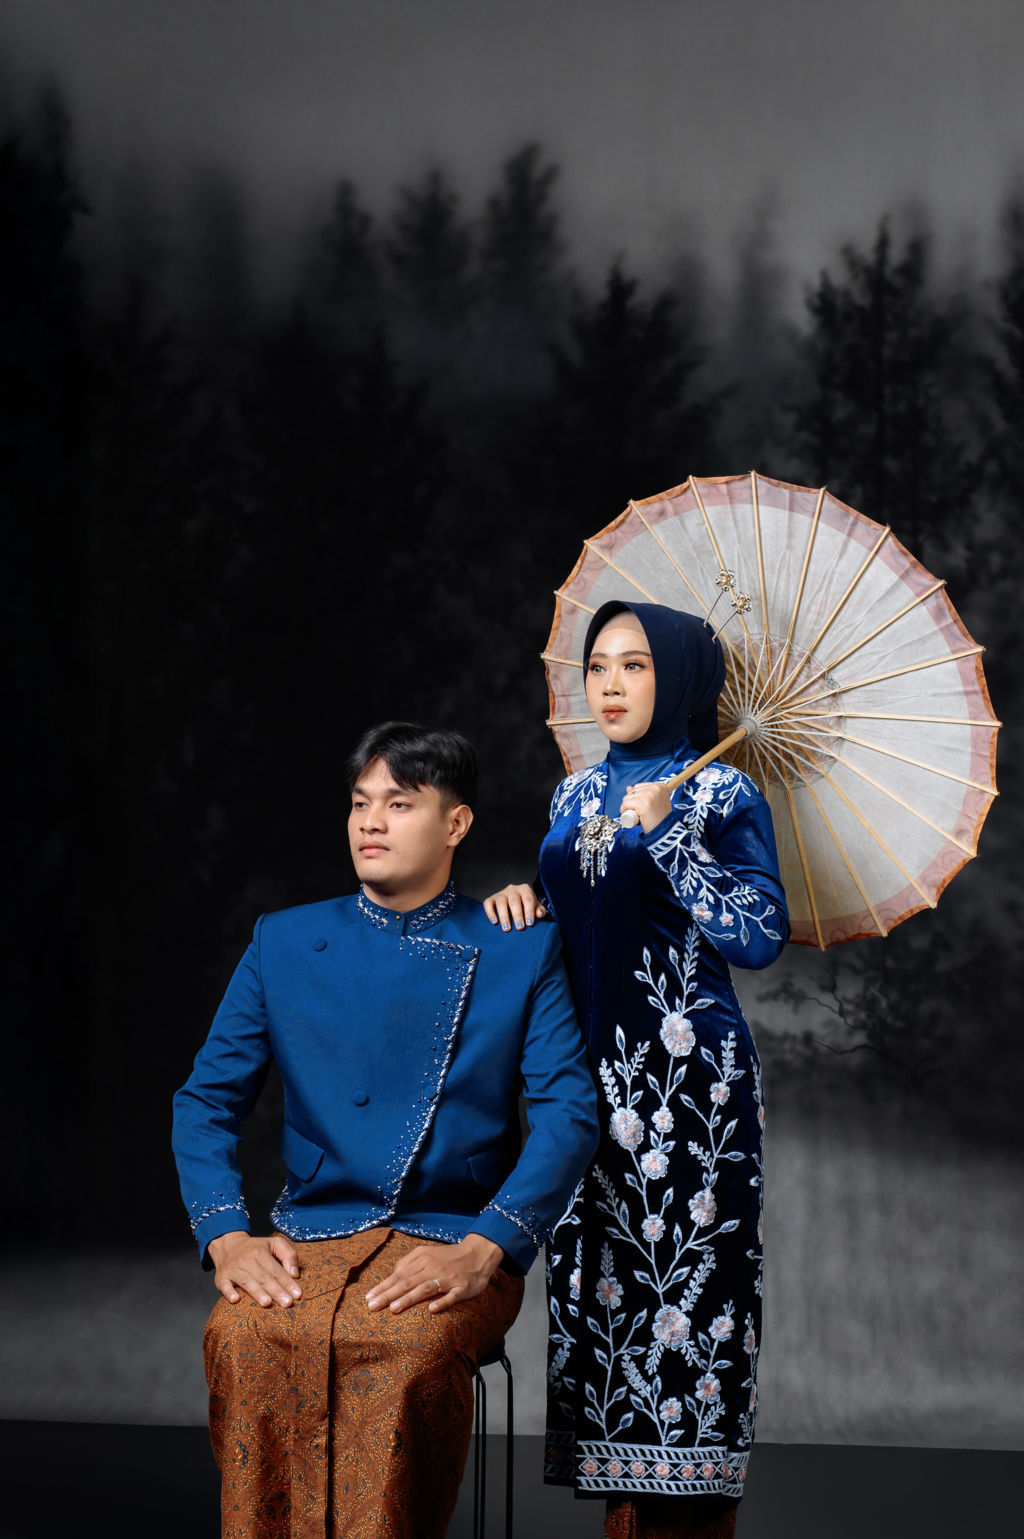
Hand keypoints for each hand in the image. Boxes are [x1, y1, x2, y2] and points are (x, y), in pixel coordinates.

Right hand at [207, 1231, 302, 1307]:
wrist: (228, 1244)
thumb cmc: (256, 1248)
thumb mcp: (274, 1243)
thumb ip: (289, 1255)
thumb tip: (295, 1274)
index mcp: (261, 1252)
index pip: (277, 1270)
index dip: (288, 1283)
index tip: (298, 1295)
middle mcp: (246, 1260)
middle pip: (264, 1278)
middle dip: (276, 1291)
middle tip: (287, 1303)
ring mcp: (233, 1269)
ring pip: (247, 1282)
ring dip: (257, 1293)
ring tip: (268, 1303)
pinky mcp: (221, 1278)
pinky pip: (224, 1285)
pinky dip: (229, 1292)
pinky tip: (236, 1300)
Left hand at [365, 1234, 503, 1314]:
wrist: (479, 1253)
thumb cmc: (449, 1257)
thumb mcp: (428, 1253)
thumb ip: (409, 1262)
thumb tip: (393, 1275)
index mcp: (423, 1259)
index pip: (399, 1274)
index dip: (383, 1286)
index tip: (368, 1298)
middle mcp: (433, 1268)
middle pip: (408, 1282)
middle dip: (389, 1294)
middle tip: (373, 1306)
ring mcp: (448, 1278)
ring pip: (426, 1288)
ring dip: (409, 1298)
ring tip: (394, 1308)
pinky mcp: (462, 1288)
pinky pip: (451, 1296)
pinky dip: (442, 1302)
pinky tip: (432, 1310)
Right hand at [483, 883, 546, 929]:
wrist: (517, 902)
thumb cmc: (527, 907)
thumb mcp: (536, 907)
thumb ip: (540, 911)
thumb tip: (539, 915)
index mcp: (525, 889)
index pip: (528, 899)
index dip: (529, 912)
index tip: (530, 924)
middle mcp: (513, 889)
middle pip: (514, 901)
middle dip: (517, 915)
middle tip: (520, 927)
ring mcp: (501, 893)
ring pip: (501, 902)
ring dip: (504, 916)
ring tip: (507, 929)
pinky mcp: (491, 898)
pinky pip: (488, 903)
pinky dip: (490, 912)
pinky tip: (494, 922)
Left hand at [620, 781, 672, 834]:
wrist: (664, 832)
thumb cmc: (658, 819)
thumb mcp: (652, 803)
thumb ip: (641, 794)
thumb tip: (628, 788)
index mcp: (660, 786)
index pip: (638, 787)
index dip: (636, 798)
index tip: (642, 808)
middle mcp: (655, 788)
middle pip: (633, 791)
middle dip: (632, 803)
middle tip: (641, 813)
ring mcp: (649, 795)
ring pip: (628, 797)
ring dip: (628, 808)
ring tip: (638, 816)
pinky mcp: (643, 804)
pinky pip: (625, 804)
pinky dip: (624, 810)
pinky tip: (632, 816)